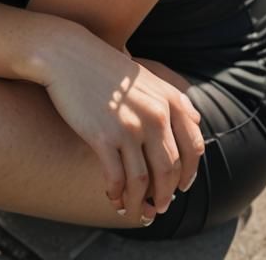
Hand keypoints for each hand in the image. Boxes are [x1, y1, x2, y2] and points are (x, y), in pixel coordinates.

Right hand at [40, 32, 204, 225]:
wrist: (68, 56)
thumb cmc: (106, 67)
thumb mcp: (147, 77)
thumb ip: (174, 98)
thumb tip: (197, 119)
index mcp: (170, 101)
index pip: (193, 148)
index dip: (189, 174)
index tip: (181, 187)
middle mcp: (156, 116)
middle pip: (169, 170)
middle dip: (165, 194)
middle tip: (159, 206)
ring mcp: (130, 128)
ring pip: (144, 182)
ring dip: (141, 202)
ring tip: (136, 210)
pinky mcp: (103, 137)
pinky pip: (117, 179)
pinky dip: (117, 195)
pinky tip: (113, 197)